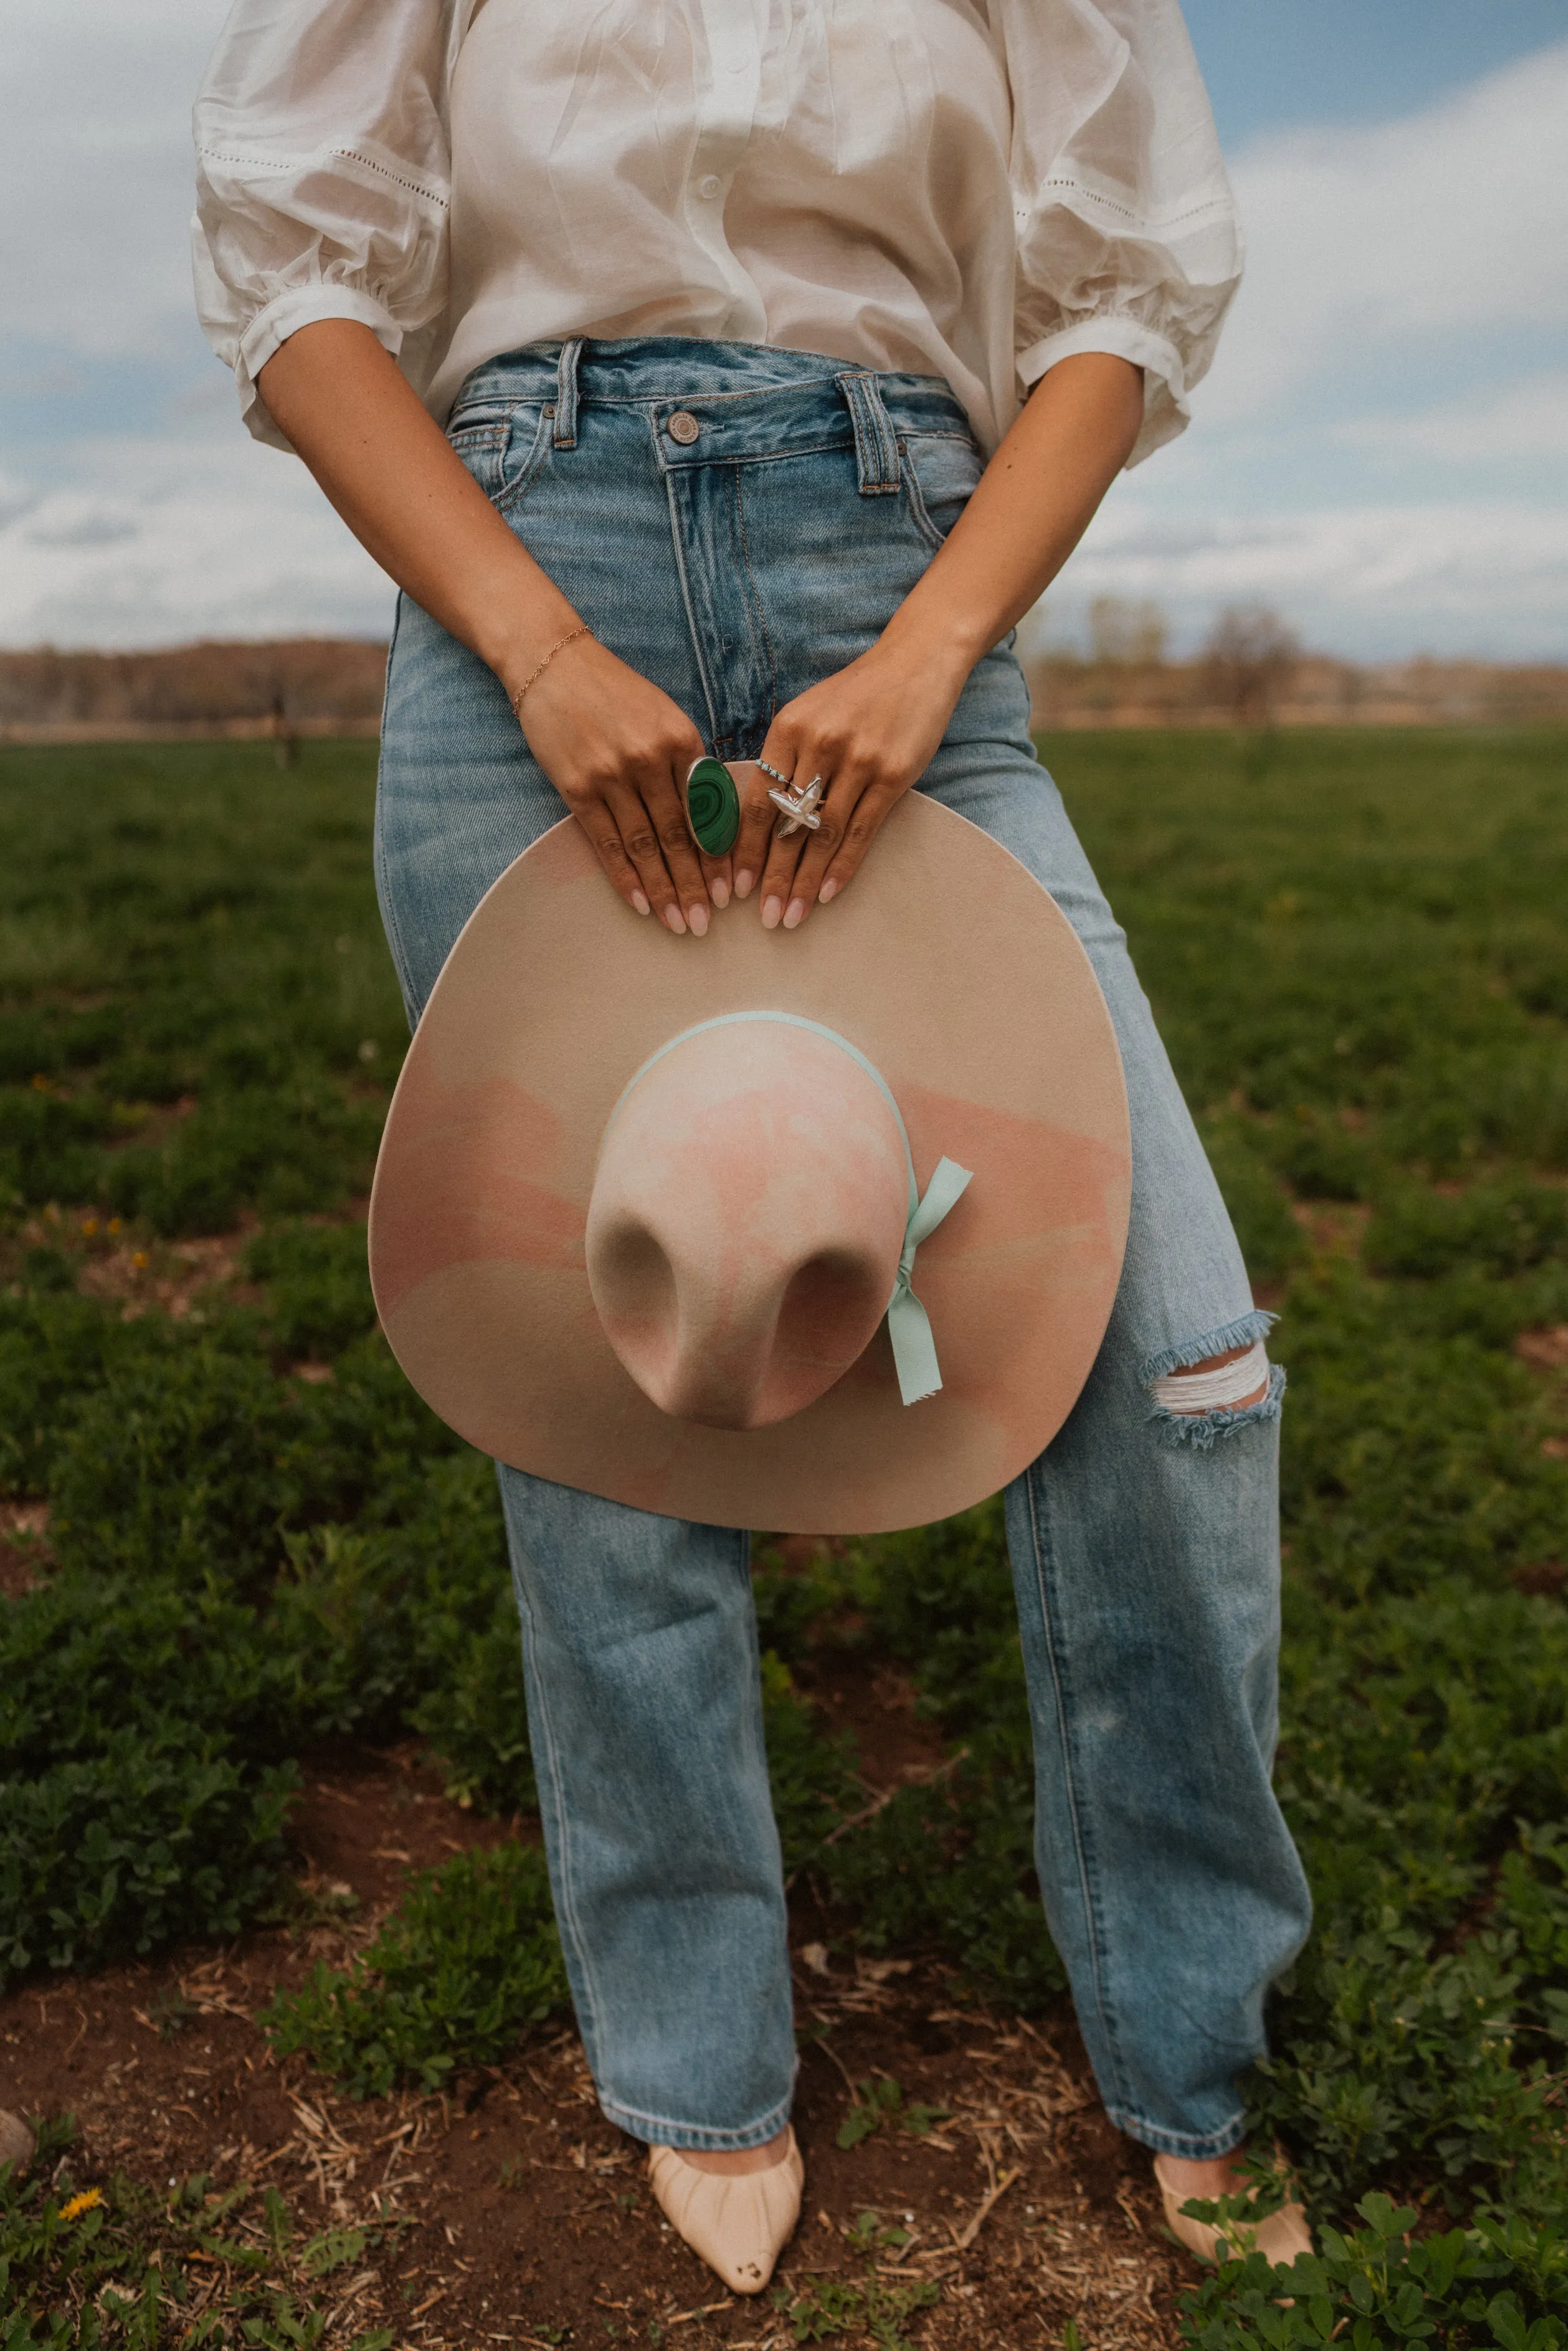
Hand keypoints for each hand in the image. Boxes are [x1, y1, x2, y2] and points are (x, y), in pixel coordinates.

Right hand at [511, 633, 727, 934]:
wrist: (555, 664)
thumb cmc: (616, 693)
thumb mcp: (666, 717)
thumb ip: (689, 764)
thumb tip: (711, 820)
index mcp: (682, 741)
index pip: (708, 811)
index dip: (719, 856)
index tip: (730, 891)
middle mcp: (651, 759)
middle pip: (679, 836)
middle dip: (695, 885)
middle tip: (707, 923)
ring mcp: (612, 775)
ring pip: (645, 846)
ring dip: (664, 889)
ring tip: (680, 923)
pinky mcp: (578, 787)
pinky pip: (606, 842)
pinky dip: (625, 876)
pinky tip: (641, 903)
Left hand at [732, 631, 970, 927]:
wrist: (916, 661)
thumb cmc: (857, 694)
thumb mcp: (809, 714)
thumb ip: (786, 759)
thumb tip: (761, 819)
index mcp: (787, 729)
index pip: (758, 801)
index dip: (746, 849)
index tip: (736, 886)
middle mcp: (818, 744)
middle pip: (787, 824)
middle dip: (773, 876)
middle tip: (763, 916)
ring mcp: (857, 760)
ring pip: (822, 834)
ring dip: (804, 881)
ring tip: (791, 915)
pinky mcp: (891, 774)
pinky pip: (860, 830)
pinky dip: (842, 866)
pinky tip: (827, 893)